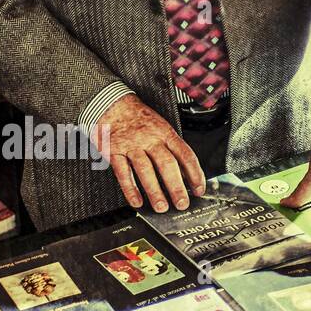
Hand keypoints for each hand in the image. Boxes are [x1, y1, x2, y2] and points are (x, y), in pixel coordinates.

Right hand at [92, 94, 204, 211]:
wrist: (112, 103)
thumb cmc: (139, 118)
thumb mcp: (161, 126)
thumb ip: (172, 147)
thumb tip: (185, 173)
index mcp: (165, 133)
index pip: (185, 154)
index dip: (195, 174)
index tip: (199, 189)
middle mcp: (150, 139)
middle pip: (167, 164)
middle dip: (176, 187)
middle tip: (181, 204)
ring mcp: (131, 145)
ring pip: (145, 170)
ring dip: (154, 191)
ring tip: (161, 207)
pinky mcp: (114, 151)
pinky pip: (123, 173)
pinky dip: (130, 189)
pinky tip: (137, 201)